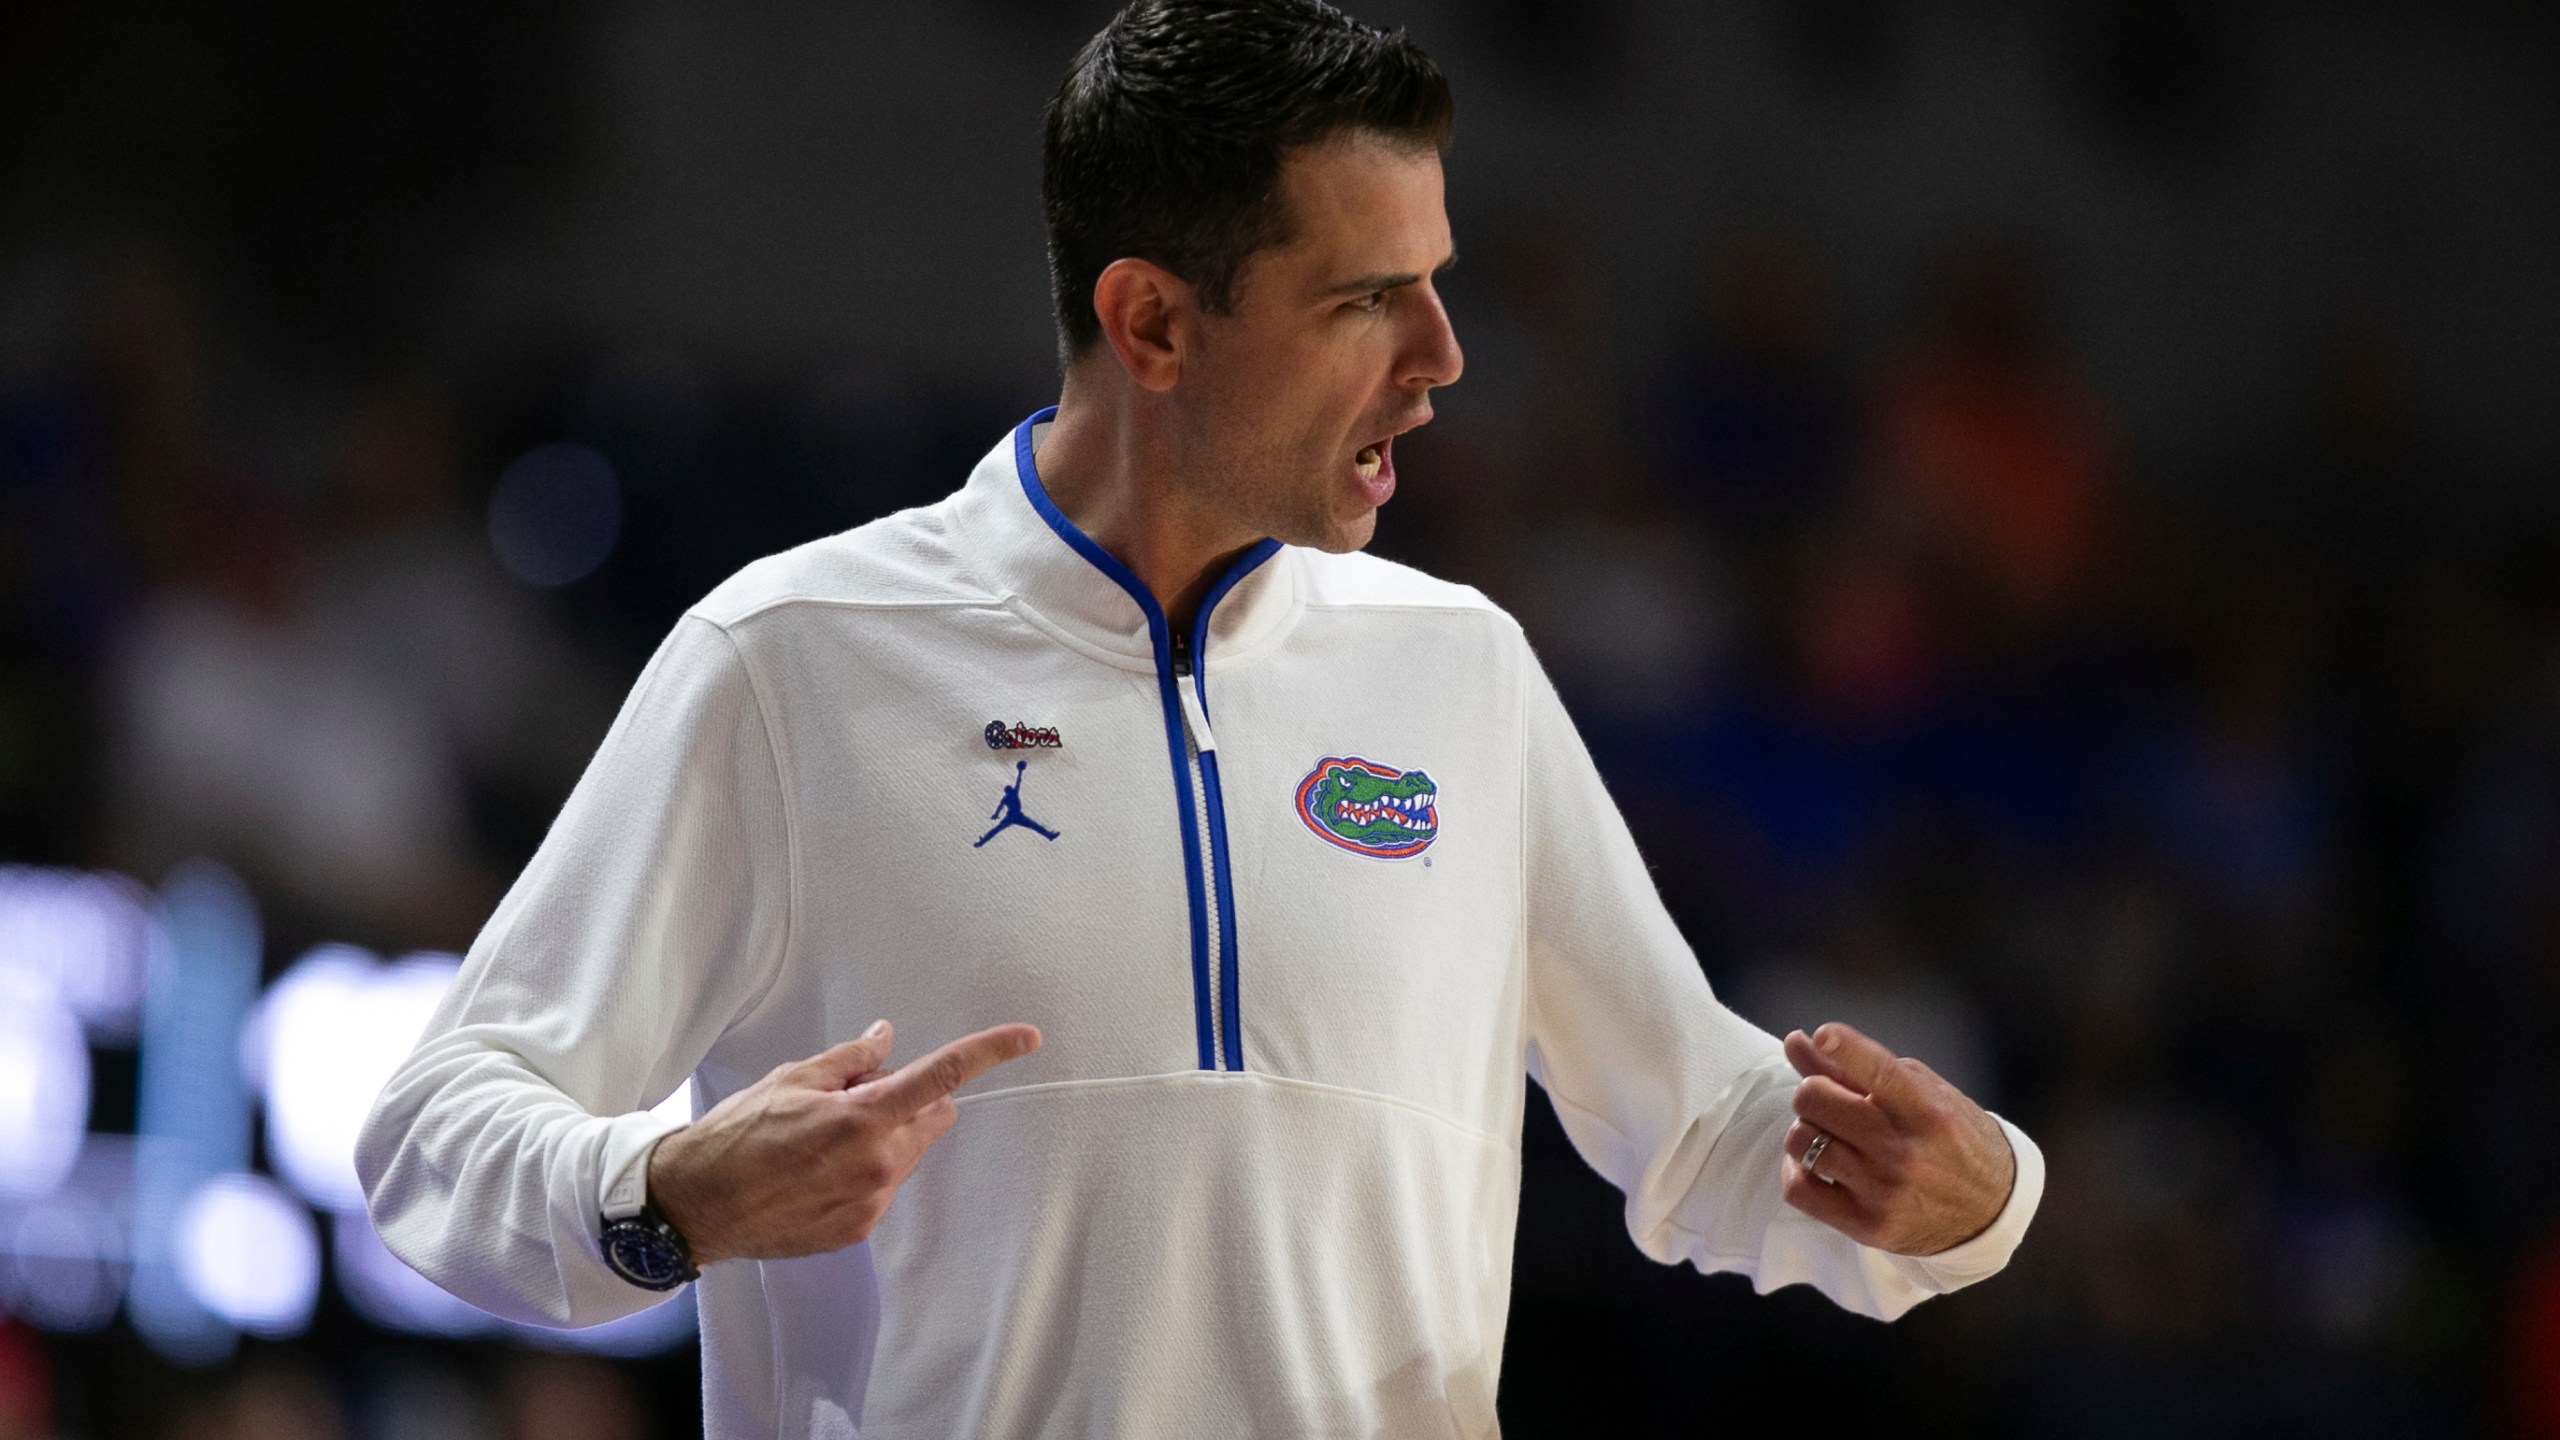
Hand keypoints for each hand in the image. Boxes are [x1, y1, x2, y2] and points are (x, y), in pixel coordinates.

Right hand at [646, 1019, 1041, 1265]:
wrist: (695, 1204)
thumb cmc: (736, 1135)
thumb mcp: (792, 1079)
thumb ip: (849, 1060)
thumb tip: (885, 1039)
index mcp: (864, 1118)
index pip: (942, 1077)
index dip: (990, 1052)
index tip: (1026, 1038)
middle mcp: (877, 1163)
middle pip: (930, 1117)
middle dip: (908, 1102)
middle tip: (850, 1100)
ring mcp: (870, 1201)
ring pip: (906, 1154)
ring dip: (884, 1139)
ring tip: (820, 1142)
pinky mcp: (857, 1229)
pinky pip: (882, 1188)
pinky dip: (863, 1173)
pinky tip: (815, 1173)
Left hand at [1777, 1022, 2014, 1256]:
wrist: (1990, 1210)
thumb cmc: (1949, 1137)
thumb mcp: (1922, 1091)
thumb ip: (1858, 1066)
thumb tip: (1796, 1041)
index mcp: (1925, 1109)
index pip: (1878, 1070)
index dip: (1844, 1047)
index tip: (1825, 1035)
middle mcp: (1904, 1150)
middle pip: (1813, 1100)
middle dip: (1814, 1093)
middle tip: (1831, 1103)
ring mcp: (1884, 1190)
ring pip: (1799, 1141)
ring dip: (1806, 1132)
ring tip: (1829, 1136)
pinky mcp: (1867, 1225)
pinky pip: (1798, 1190)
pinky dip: (1795, 1171)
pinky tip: (1813, 1165)